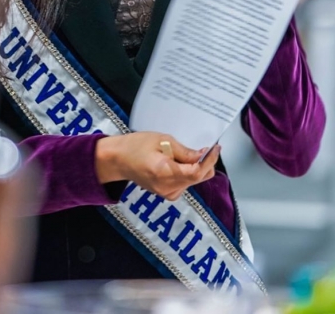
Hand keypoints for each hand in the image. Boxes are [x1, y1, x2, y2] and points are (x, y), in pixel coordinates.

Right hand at [95, 132, 219, 200]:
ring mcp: (167, 193)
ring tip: (192, 152)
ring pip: (193, 182)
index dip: (209, 160)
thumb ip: (184, 151)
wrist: (118, 159)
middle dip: (206, 163)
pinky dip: (189, 173)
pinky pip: (185, 184)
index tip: (216, 148)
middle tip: (207, 148)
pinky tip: (182, 162)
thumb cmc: (135, 146)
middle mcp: (168, 188)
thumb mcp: (161, 140)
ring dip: (197, 168)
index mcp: (165, 173)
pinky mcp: (166, 193)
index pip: (197, 172)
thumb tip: (202, 155)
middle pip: (198, 179)